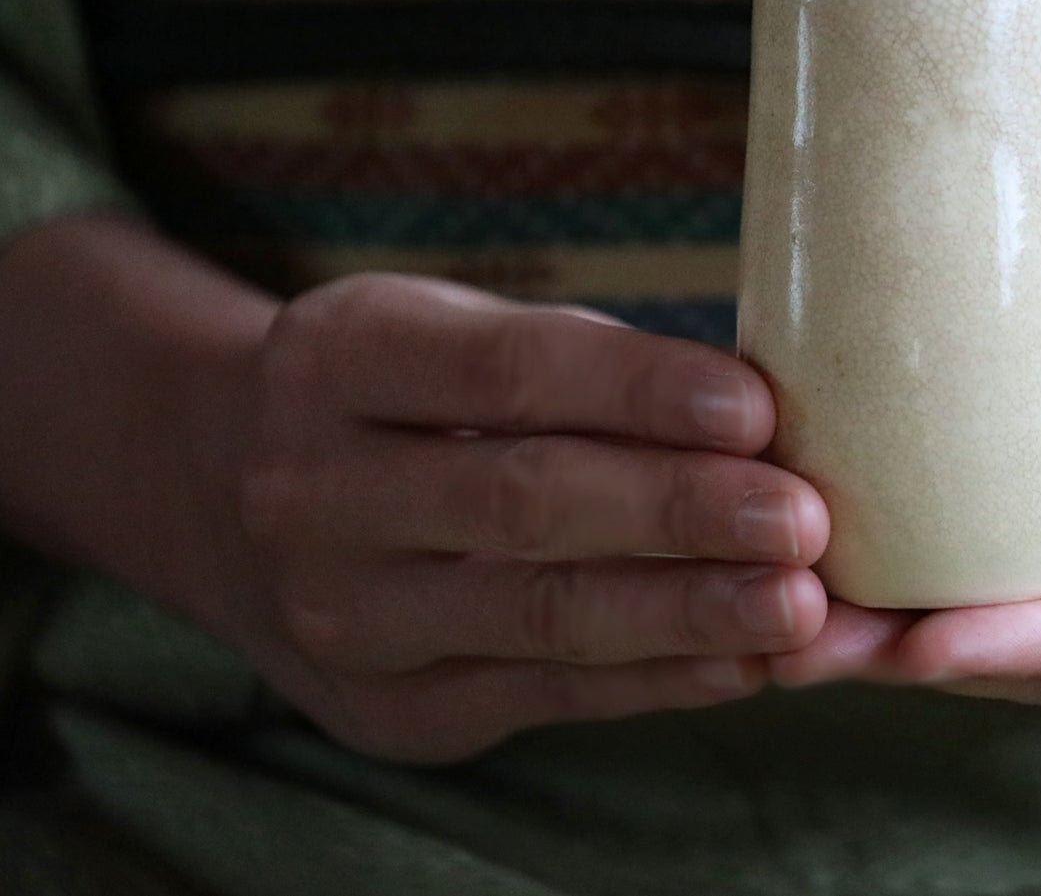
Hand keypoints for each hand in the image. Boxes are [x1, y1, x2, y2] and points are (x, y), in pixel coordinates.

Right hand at [216, 273, 829, 760]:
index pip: (506, 369)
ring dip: (686, 612)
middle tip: (802, 519)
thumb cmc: (415, 399)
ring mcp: (344, 612)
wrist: (235, 499)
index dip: (636, 389)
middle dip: (678, 511)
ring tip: (799, 607)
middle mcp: (317, 489)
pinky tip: (745, 663)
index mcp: (343, 357)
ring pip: (539, 613)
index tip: (754, 405)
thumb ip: (596, 373)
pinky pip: (546, 693)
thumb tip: (773, 425)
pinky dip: (659, 678)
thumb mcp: (465, 336)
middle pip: (524, 500)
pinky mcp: (391, 706)